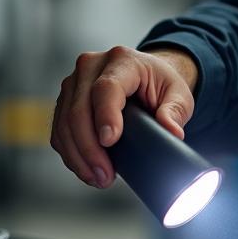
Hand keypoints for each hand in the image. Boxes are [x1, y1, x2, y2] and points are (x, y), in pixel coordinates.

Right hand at [51, 45, 197, 188]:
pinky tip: (87, 170)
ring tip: (98, 179)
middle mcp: (91, 66)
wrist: (146, 76)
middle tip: (105, 175)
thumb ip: (175, 111)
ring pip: (64, 123)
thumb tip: (172, 132)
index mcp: (122, 59)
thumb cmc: (161, 84)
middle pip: (79, 109)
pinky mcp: (65, 100)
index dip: (105, 116)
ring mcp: (73, 82)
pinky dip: (71, 154)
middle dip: (90, 148)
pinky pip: (59, 131)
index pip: (106, 88)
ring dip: (78, 156)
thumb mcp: (178, 94)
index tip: (109, 141)